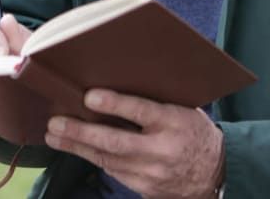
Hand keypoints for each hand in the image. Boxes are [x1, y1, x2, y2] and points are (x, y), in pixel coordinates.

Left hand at [44, 88, 224, 198]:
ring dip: (77, 146)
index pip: (142, 112)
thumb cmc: (195, 132)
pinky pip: (112, 171)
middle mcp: (162, 149)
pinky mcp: (143, 186)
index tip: (90, 96)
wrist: (214, 172)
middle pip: (115, 142)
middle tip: (56, 122)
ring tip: (55, 134)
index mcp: (176, 122)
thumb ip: (158, 103)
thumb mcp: (186, 110)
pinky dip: (93, 158)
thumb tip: (120, 82)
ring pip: (107, 159)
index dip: (115, 104)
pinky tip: (76, 148)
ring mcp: (152, 172)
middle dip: (82, 132)